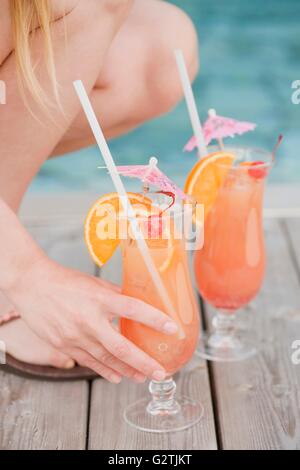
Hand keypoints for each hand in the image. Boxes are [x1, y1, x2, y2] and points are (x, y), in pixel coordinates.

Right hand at [5, 256, 177, 382]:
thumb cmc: (65, 281)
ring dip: (127, 370)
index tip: (172, 328)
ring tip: (143, 377)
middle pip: (121, 347)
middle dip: (143, 362)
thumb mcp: (94, 283)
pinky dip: (104, 371)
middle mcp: (89, 320)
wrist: (33, 286)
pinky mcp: (64, 345)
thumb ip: (116, 295)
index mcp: (99, 298)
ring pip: (106, 359)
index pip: (133, 309)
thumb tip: (138, 302)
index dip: (154, 319)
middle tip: (160, 372)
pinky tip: (117, 377)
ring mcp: (75, 336)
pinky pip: (89, 362)